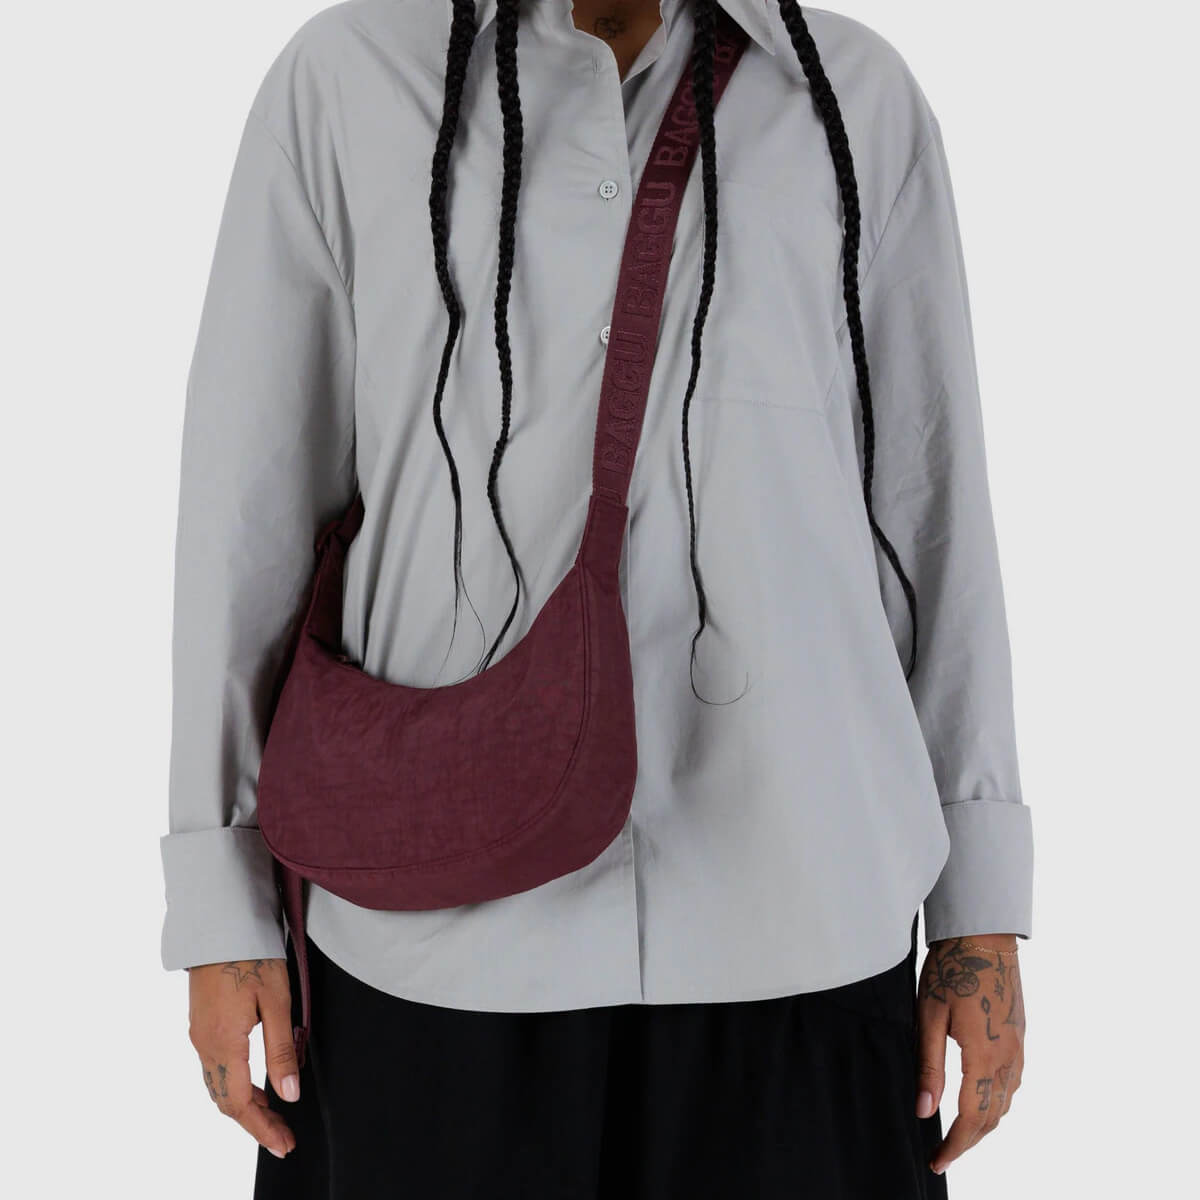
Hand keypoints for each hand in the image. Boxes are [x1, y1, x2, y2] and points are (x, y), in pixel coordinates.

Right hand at [187, 958, 299, 1157]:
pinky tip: (254, 1083)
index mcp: (224, 1044)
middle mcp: (205, 1045)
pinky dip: (234, 1085)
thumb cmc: (252, 957)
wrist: (219, 925)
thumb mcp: (277, 1003)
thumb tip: (290, 1095)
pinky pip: (215, 1068)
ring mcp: (200, 1035)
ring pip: (219, 1086)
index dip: (263, 1128)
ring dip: (244, 1105)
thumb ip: (281, 1052)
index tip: (284, 1144)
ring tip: (273, 1115)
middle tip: (284, 1136)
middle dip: (256, 1122)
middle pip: (227, 1100)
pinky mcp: (202, 1024)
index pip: (241, 1104)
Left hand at [915, 934, 1025, 1175]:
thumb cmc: (950, 971)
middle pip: (992, 1117)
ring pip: (1005, 1103)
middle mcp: (1009, 1058)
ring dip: (984, 1124)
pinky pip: (1013, 1083)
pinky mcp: (1021, 1037)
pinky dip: (997, 1102)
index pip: (971, 1118)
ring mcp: (1019, 1048)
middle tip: (942, 1154)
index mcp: (984, 1057)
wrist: (983, 936)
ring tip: (958, 1135)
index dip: (955, 1145)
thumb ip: (929, 1067)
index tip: (936, 1161)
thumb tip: (924, 1111)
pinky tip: (981, 1100)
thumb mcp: (929, 1017)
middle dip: (968, 1141)